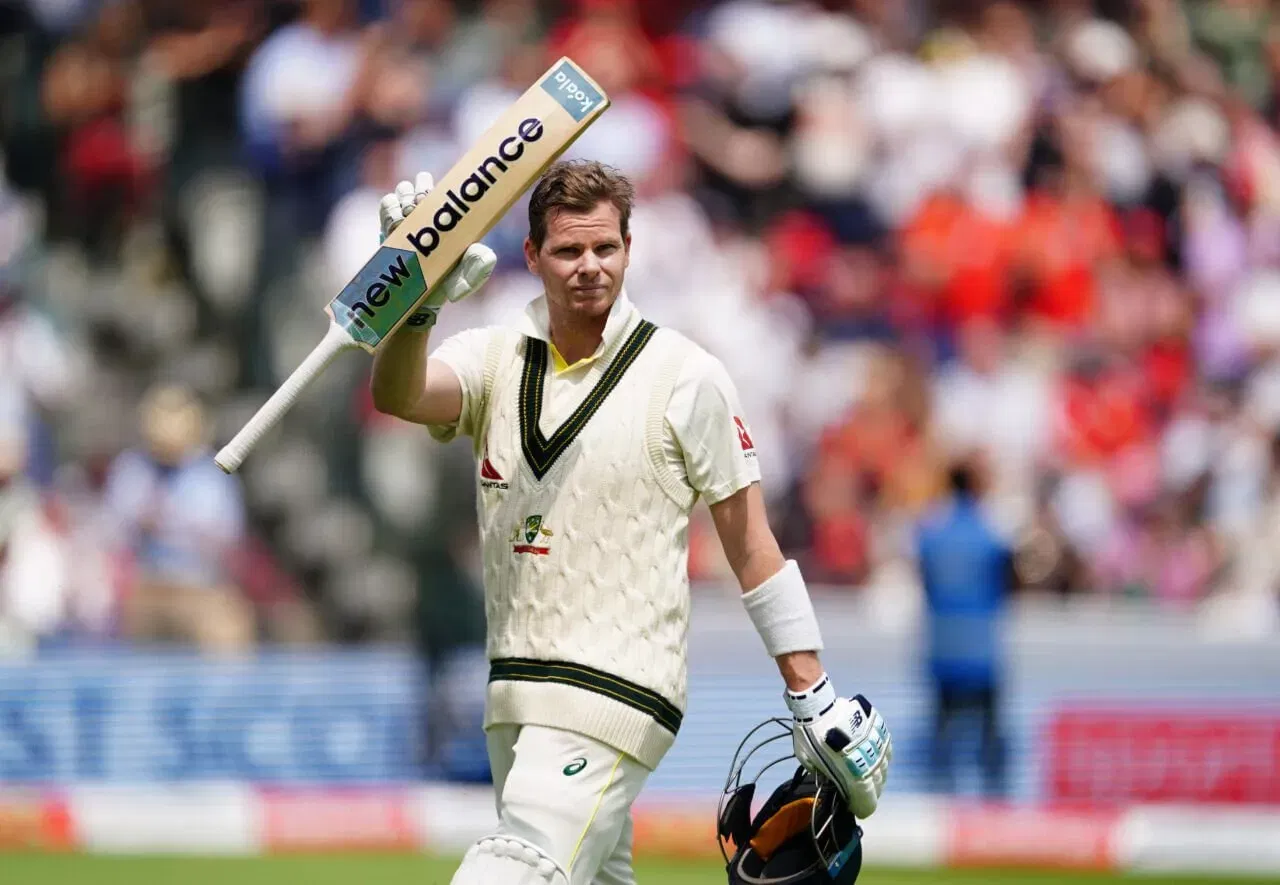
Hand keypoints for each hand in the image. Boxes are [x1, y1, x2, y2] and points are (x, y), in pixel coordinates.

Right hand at [378, 172, 496, 330]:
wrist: (415, 298)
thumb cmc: (445, 286)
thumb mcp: (465, 281)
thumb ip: (477, 269)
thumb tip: (485, 255)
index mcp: (449, 221)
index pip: (445, 190)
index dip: (439, 188)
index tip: (433, 196)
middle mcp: (429, 215)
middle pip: (421, 184)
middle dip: (419, 190)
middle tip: (420, 207)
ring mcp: (408, 218)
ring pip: (403, 190)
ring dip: (405, 198)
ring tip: (408, 218)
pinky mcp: (388, 226)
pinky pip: (386, 204)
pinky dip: (390, 208)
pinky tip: (396, 224)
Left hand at [784, 675, 891, 818]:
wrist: (818, 705)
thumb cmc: (810, 736)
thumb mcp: (810, 762)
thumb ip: (824, 775)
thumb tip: (830, 779)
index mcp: (855, 776)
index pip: (867, 802)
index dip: (863, 808)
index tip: (857, 809)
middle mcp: (871, 763)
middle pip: (878, 786)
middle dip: (869, 792)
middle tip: (859, 792)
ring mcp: (878, 746)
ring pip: (884, 768)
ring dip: (876, 775)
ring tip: (866, 774)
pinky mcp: (879, 730)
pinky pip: (887, 750)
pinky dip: (882, 757)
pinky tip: (874, 757)